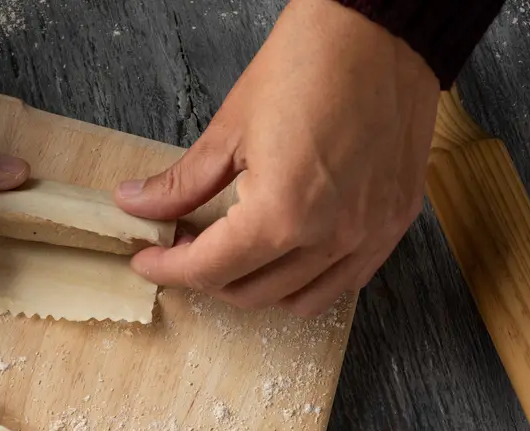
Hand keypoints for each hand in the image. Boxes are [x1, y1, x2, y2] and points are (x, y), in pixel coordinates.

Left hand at [114, 0, 438, 315]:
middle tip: (184, 249)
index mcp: (282, 214)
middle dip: (206, 277)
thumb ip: (182, 182)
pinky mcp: (394, 224)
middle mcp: (330, 238)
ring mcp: (368, 236)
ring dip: (255, 286)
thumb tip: (136, 204)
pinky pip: (345, 282)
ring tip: (233, 254)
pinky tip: (285, 254)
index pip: (209, 270)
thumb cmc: (308, 65)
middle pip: (249, 293)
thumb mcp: (230, 127)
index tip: (148, 260)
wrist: (380, 31)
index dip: (167, 270)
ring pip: (298, 300)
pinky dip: (307, 281)